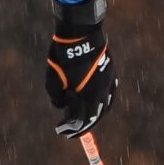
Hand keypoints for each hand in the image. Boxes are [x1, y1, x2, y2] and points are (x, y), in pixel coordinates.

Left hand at [45, 0, 114, 136]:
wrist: (81, 32)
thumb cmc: (63, 55)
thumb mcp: (53, 79)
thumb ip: (57, 97)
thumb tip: (62, 106)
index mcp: (88, 95)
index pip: (81, 120)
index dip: (70, 128)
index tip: (61, 130)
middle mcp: (102, 91)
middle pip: (94, 116)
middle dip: (82, 126)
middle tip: (71, 132)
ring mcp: (109, 81)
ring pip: (105, 107)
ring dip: (94, 117)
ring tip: (84, 122)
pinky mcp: (110, 73)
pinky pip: (110, 94)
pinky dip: (103, 104)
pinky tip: (98, 107)